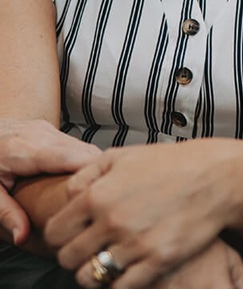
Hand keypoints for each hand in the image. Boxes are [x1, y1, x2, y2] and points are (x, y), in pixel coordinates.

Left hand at [0, 119, 99, 245]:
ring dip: (93, 166)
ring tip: (100, 190)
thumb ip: (6, 213)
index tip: (104, 192)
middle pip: (84, 151)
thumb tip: (22, 238)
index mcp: (24, 150)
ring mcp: (47, 129)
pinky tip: (84, 178)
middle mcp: (41, 134)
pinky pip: (75, 144)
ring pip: (83, 146)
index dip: (91, 173)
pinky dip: (84, 160)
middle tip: (108, 197)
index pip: (70, 158)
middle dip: (98, 172)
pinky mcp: (48, 129)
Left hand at [45, 140, 237, 288]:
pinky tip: (129, 267)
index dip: (61, 235)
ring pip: (91, 277)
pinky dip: (119, 282)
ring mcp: (135, 243)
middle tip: (93, 246)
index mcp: (99, 194)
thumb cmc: (171, 163)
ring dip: (95, 271)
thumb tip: (65, 196)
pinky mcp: (157, 260)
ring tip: (110, 258)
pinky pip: (120, 287)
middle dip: (76, 254)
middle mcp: (112, 221)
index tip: (74, 233)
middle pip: (68, 258)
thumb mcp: (124, 155)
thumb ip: (87, 174)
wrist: (216, 176)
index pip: (54, 232)